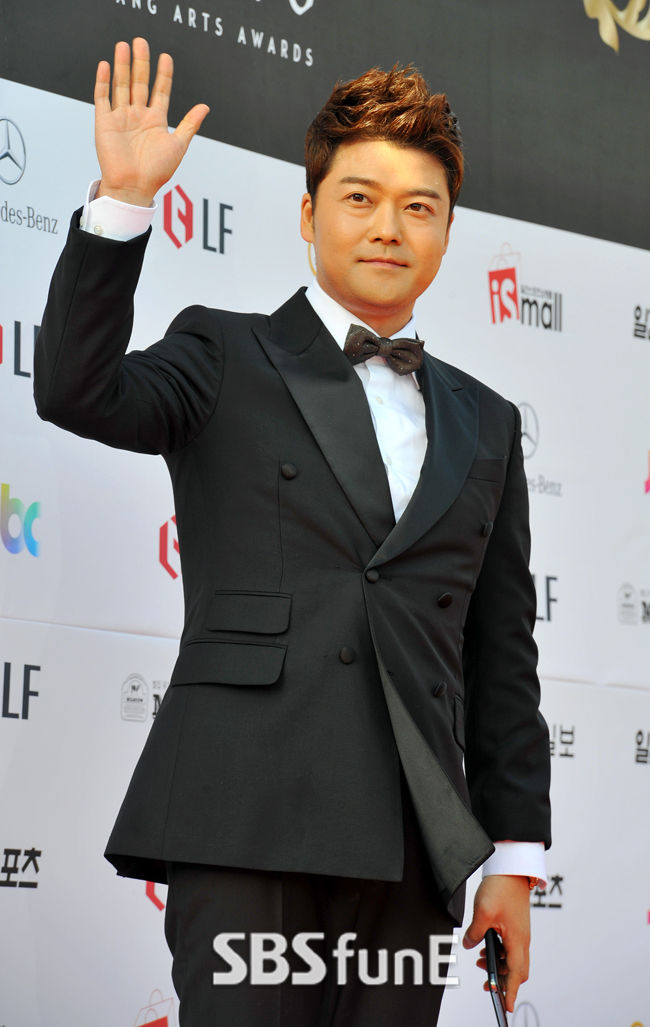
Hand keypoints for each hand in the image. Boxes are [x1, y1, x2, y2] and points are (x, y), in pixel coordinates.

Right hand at [94, 37, 208, 206]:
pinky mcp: (104, 123)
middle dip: (140, 62)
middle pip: (139, 83)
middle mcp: (138, 116)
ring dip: (122, 66)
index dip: (163, 74)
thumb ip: (190, 124)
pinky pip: (103, 98)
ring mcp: (121, 117)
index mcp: (156, 121)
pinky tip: (106, 65)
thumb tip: (205, 106)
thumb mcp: (178, 145)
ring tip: (124, 46)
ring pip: (121, 85)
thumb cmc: (156, 172)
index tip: (166, 57)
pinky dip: (103, 81)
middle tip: (141, 42)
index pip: (160, 91)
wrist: (134, 188)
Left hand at [462, 874, 530, 1013]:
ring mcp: (520, 933)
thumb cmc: (501, 888)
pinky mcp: (516, 926)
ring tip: (479, 961)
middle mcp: (522, 939)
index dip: (511, 992)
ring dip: (498, 965)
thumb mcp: (483, 912)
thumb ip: (475, 933)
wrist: (511, 870)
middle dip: (503, 981)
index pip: (516, 974)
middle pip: (517, 970)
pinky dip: (498, 953)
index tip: (507, 1007)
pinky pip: (510, 948)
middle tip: (487, 985)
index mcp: (517, 940)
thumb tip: (469, 945)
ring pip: (512, 959)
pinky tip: (484, 946)